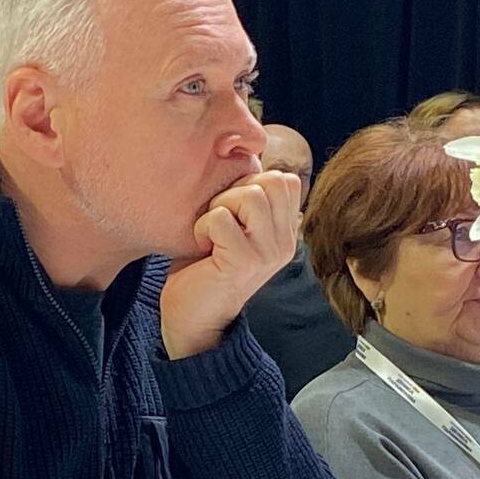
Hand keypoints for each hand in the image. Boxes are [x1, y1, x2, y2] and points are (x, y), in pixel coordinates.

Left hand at [160, 171, 301, 359]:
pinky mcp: (244, 262)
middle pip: (273, 181)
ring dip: (220, 207)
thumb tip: (244, 159)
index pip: (286, 180)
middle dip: (236, 191)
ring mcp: (267, 253)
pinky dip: (203, 226)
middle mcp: (284, 242)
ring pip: (250, 195)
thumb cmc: (205, 268)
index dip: (253, 183)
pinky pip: (221, 218)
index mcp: (285, 233)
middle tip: (220, 219)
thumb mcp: (235, 228)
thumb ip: (246, 202)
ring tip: (211, 233)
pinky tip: (202, 247)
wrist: (192, 319)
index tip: (232, 210)